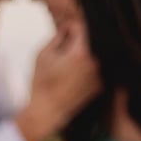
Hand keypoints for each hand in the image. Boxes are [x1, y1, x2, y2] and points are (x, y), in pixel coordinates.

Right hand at [15, 23, 101, 140]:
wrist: (46, 113)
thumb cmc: (41, 84)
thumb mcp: (42, 55)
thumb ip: (57, 36)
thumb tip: (67, 28)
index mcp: (81, 53)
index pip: (81, 27)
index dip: (70, 27)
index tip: (63, 32)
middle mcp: (95, 63)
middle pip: (90, 41)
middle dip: (77, 41)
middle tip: (65, 48)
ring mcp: (99, 76)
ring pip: (94, 55)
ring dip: (83, 54)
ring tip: (68, 64)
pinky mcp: (99, 86)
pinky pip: (96, 69)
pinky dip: (87, 68)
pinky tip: (73, 76)